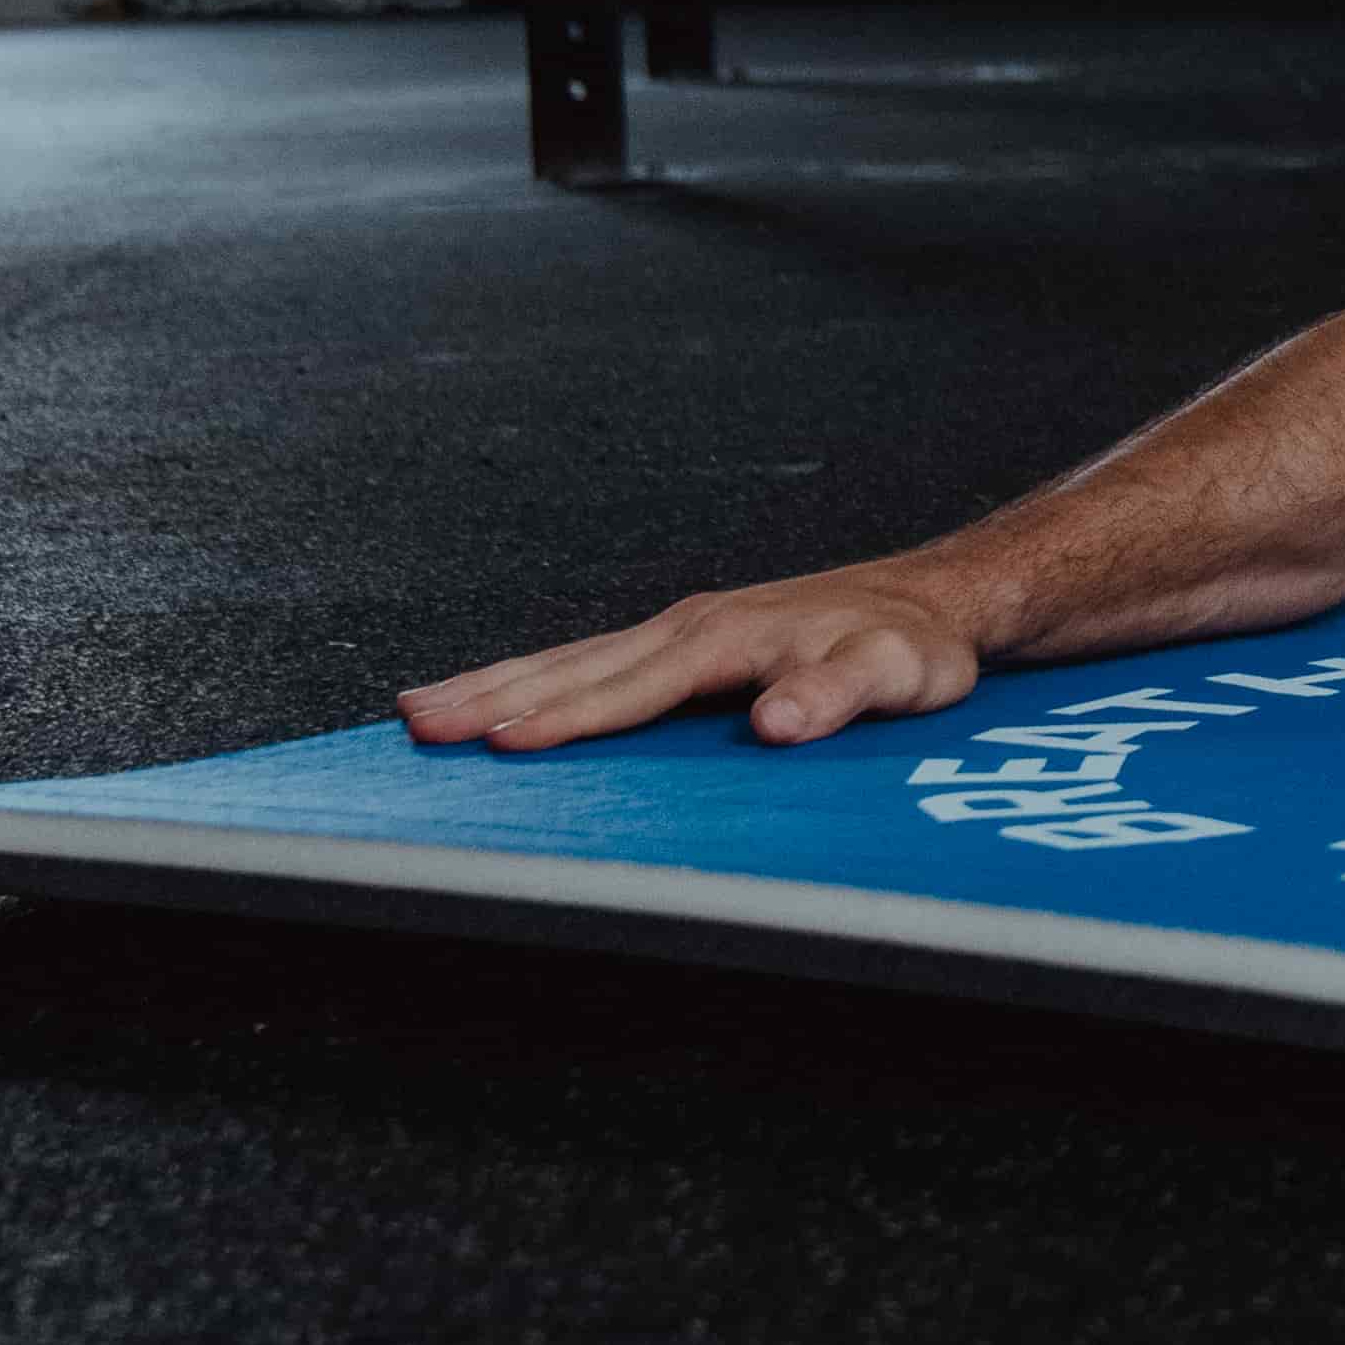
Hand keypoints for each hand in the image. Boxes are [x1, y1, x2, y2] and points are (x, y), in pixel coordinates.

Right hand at [394, 561, 992, 753]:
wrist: (930, 602)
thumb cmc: (910, 646)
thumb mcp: (894, 675)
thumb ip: (836, 695)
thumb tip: (778, 722)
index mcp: (724, 639)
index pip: (628, 688)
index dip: (564, 718)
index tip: (499, 742)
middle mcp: (689, 626)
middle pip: (572, 666)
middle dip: (490, 696)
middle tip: (414, 724)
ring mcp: (681, 629)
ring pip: (570, 658)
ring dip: (493, 683)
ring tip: (419, 708)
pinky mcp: (684, 641)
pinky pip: (591, 662)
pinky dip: (532, 678)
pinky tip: (500, 698)